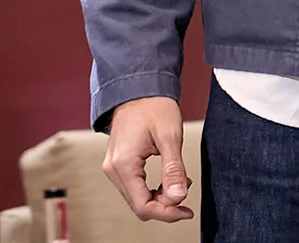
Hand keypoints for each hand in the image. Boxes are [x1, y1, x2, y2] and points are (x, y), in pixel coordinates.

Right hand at [103, 97, 192, 222]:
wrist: (140, 85)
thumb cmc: (154, 104)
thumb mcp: (169, 136)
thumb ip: (173, 169)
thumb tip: (178, 198)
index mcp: (123, 164)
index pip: (143, 205)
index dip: (166, 212)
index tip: (186, 211)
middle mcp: (113, 168)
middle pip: (138, 204)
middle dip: (164, 205)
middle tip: (186, 193)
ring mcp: (113, 165)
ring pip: (136, 197)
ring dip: (159, 197)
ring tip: (180, 182)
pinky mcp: (118, 162)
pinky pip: (134, 185)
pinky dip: (152, 188)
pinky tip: (167, 179)